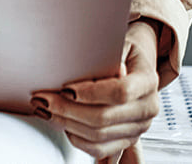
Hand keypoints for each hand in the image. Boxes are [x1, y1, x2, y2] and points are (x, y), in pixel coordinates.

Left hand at [33, 20, 160, 161]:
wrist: (137, 66)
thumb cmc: (125, 53)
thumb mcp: (119, 43)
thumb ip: (107, 54)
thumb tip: (88, 62)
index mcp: (148, 81)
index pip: (120, 92)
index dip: (91, 92)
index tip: (66, 88)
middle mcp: (148, 108)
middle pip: (104, 117)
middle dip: (67, 109)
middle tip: (43, 99)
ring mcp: (138, 128)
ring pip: (98, 135)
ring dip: (66, 124)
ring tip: (46, 110)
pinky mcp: (126, 140)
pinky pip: (99, 149)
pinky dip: (76, 138)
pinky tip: (62, 123)